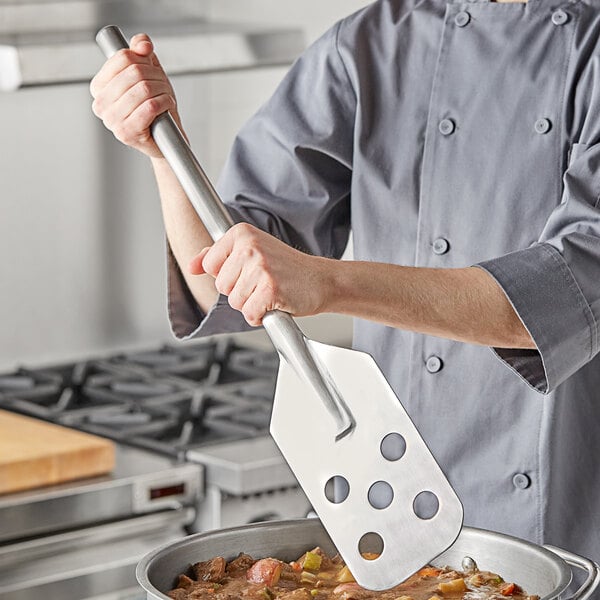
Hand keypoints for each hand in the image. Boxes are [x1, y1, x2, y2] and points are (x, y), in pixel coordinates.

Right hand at [90, 34, 180, 157]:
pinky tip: (167, 106)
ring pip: (144, 89)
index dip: (144, 59)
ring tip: (165, 97)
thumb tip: (142, 44)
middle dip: (157, 76)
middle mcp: (100, 104)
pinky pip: (150, 107)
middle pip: (135, 72)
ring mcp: (112, 120)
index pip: (122, 58)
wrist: (166, 139)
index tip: (151, 69)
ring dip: (163, 90)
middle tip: (163, 86)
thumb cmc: (155, 108)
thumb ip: (141, 51)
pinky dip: (165, 102)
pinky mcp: (127, 133)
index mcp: (99, 87)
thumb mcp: (148, 73)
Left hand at [189, 224, 333, 325]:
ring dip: (252, 304)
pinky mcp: (270, 289)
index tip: (249, 271)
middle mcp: (249, 247)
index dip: (228, 275)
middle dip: (240, 291)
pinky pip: (249, 314)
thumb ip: (218, 257)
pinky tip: (275, 303)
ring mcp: (260, 267)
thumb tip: (192, 266)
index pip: (210, 265)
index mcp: (241, 233)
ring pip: (234, 302)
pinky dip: (260, 315)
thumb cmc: (287, 269)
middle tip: (263, 282)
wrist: (321, 280)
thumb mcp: (251, 253)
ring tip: (270, 291)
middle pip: (221, 286)